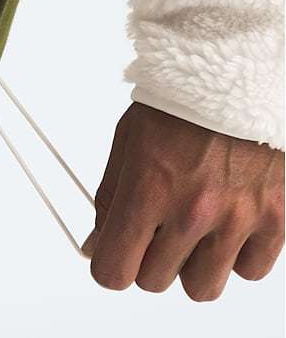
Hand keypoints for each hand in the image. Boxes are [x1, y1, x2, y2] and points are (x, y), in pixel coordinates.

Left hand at [82, 102, 283, 300]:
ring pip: (201, 288)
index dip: (108, 266)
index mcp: (149, 189)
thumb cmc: (177, 106)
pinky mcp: (272, 219)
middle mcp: (192, 211)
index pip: (115, 269)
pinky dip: (236, 256)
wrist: (229, 79)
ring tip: (191, 229)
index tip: (112, 256)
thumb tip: (97, 242)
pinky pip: (249, 270)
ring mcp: (235, 218)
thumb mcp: (126, 144)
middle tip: (153, 228)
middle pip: (154, 282)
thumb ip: (110, 200)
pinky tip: (225, 225)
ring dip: (190, 265)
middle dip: (147, 259)